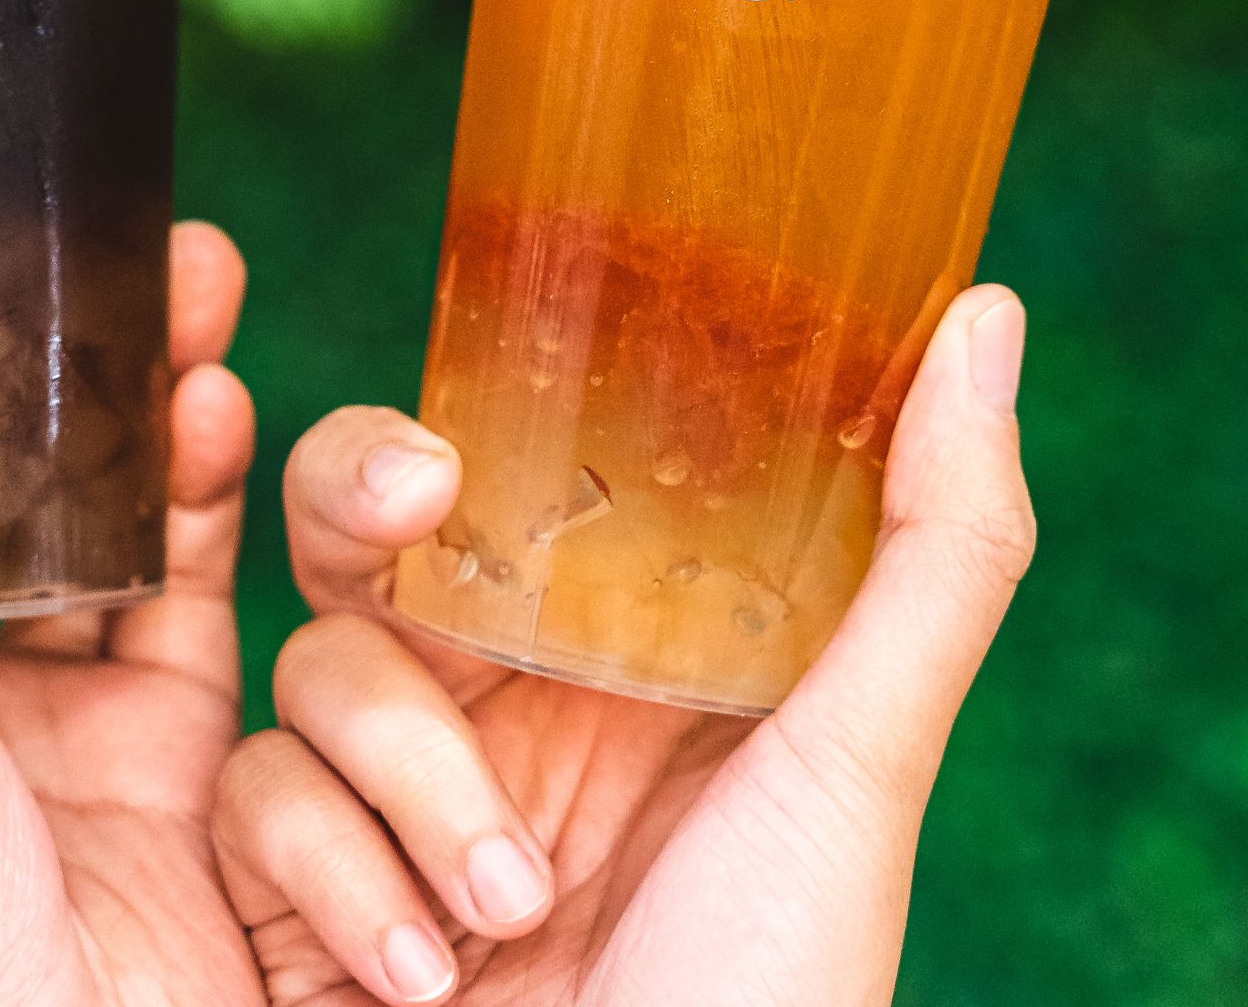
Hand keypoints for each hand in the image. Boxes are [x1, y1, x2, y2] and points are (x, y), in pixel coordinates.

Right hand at [214, 285, 1033, 1006]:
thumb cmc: (777, 1000)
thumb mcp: (859, 769)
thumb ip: (933, 551)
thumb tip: (986, 310)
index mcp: (615, 650)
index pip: (504, 477)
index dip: (449, 432)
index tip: (442, 462)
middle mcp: (497, 705)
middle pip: (362, 534)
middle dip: (354, 508)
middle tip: (402, 522)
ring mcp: (395, 803)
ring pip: (314, 669)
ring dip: (406, 785)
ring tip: (505, 911)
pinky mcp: (306, 897)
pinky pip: (260, 803)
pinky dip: (337, 881)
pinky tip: (421, 973)